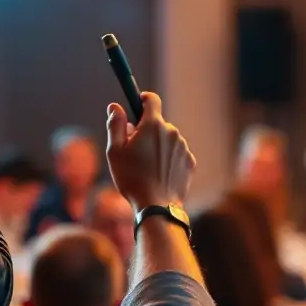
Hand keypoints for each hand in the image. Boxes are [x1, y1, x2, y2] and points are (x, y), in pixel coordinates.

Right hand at [106, 92, 195, 210]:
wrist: (157, 206)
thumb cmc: (132, 178)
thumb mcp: (115, 151)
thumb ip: (115, 125)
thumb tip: (115, 107)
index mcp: (153, 125)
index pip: (151, 100)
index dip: (142, 99)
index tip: (137, 105)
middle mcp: (172, 132)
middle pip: (158, 123)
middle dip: (146, 131)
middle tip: (134, 150)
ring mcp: (183, 147)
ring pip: (167, 140)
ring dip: (158, 147)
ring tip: (147, 168)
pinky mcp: (190, 162)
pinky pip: (176, 154)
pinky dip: (168, 160)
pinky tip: (159, 175)